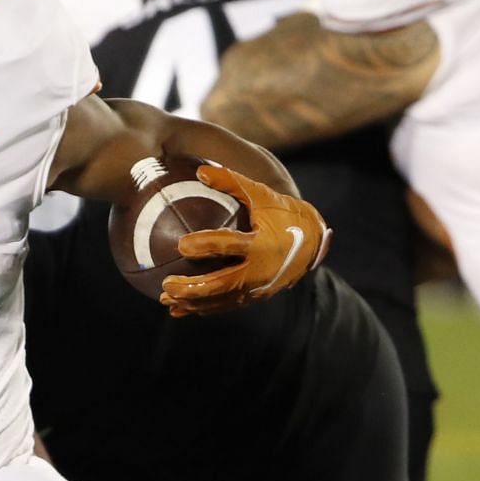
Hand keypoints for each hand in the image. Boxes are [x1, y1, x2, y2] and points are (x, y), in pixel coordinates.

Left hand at [163, 164, 330, 316]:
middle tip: (167, 284)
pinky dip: (203, 309)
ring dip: (192, 303)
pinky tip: (180, 310)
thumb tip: (200, 171)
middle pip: (221, 284)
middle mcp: (259, 270)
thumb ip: (232, 182)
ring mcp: (257, 288)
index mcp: (261, 243)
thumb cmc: (283, 214)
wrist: (313, 244)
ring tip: (166, 300)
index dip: (206, 245)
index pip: (230, 245)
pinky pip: (225, 306)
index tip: (181, 244)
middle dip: (192, 287)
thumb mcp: (262, 195)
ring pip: (220, 301)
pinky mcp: (254, 297)